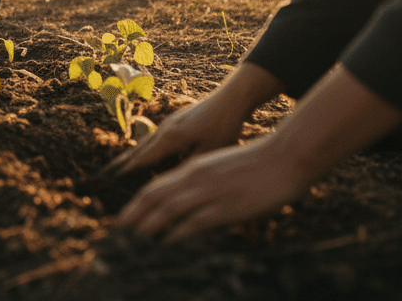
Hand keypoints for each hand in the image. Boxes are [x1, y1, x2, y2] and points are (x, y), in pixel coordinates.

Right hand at [108, 95, 247, 173]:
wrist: (232, 98)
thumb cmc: (224, 126)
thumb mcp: (209, 152)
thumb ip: (188, 167)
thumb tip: (171, 182)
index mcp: (170, 138)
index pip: (144, 159)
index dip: (128, 171)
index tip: (111, 180)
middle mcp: (165, 129)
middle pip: (139, 149)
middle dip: (123, 162)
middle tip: (106, 174)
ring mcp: (169, 123)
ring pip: (146, 142)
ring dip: (132, 155)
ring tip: (120, 165)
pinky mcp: (177, 120)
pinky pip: (155, 137)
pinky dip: (145, 148)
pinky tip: (146, 152)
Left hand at [116, 135, 313, 241]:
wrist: (285, 157)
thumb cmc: (257, 165)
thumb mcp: (222, 170)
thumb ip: (204, 185)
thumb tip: (191, 206)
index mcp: (193, 168)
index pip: (155, 186)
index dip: (136, 203)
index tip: (124, 217)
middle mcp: (195, 177)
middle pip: (154, 196)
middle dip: (133, 214)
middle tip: (116, 231)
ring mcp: (209, 191)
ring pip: (168, 208)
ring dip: (148, 225)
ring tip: (132, 241)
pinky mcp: (226, 206)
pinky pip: (195, 221)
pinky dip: (177, 232)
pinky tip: (166, 243)